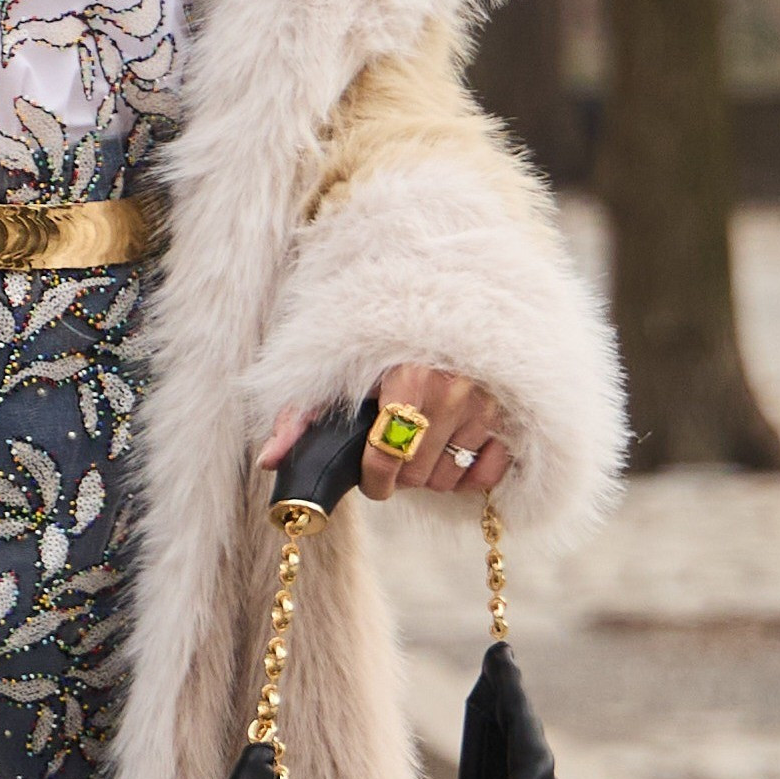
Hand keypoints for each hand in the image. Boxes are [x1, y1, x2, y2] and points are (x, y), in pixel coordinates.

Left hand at [257, 364, 517, 502]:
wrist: (440, 298)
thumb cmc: (380, 339)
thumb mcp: (336, 366)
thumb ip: (300, 412)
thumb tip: (270, 461)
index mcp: (408, 376)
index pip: (386, 458)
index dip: (374, 480)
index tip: (371, 480)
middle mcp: (454, 388)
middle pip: (417, 474)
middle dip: (400, 475)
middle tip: (392, 457)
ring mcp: (487, 401)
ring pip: (451, 477)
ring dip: (431, 474)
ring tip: (419, 448)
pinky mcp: (510, 411)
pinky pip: (489, 472)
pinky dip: (470, 474)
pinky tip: (453, 456)